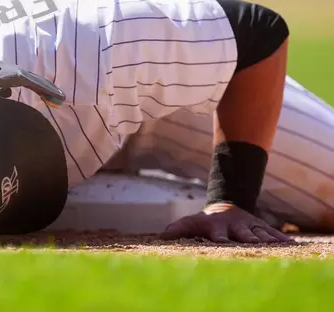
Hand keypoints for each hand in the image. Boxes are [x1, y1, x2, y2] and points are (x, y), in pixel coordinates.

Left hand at [160, 202, 293, 243]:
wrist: (225, 207)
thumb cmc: (204, 220)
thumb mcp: (190, 222)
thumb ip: (178, 229)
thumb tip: (161, 237)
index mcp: (217, 227)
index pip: (218, 234)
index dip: (220, 238)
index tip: (222, 243)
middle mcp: (235, 226)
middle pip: (242, 234)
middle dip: (247, 239)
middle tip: (253, 244)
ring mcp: (249, 226)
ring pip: (259, 233)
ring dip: (268, 240)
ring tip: (278, 246)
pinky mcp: (260, 227)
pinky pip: (272, 232)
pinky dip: (281, 238)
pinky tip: (292, 245)